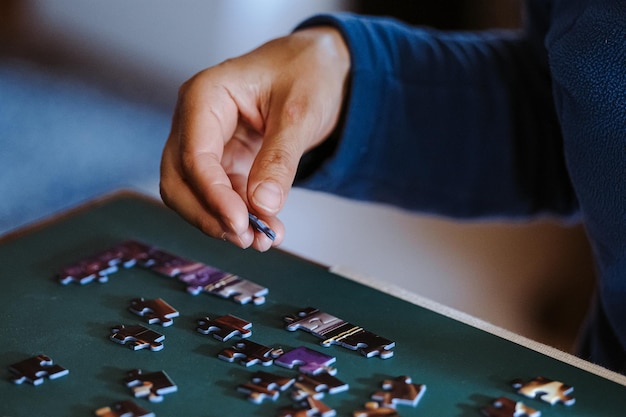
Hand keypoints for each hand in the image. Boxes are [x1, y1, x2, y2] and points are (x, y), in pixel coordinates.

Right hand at [160, 26, 349, 250]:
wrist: (318, 66)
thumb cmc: (306, 72)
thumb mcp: (300, 112)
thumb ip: (280, 158)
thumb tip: (263, 205)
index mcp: (205, 96)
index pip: (193, 155)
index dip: (213, 196)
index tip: (239, 224)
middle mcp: (196, 120)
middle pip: (179, 180)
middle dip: (208, 214)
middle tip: (245, 238)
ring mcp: (207, 141)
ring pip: (196, 193)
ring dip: (223, 221)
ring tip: (263, 238)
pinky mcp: (225, 159)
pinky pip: (222, 194)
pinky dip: (239, 214)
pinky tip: (266, 228)